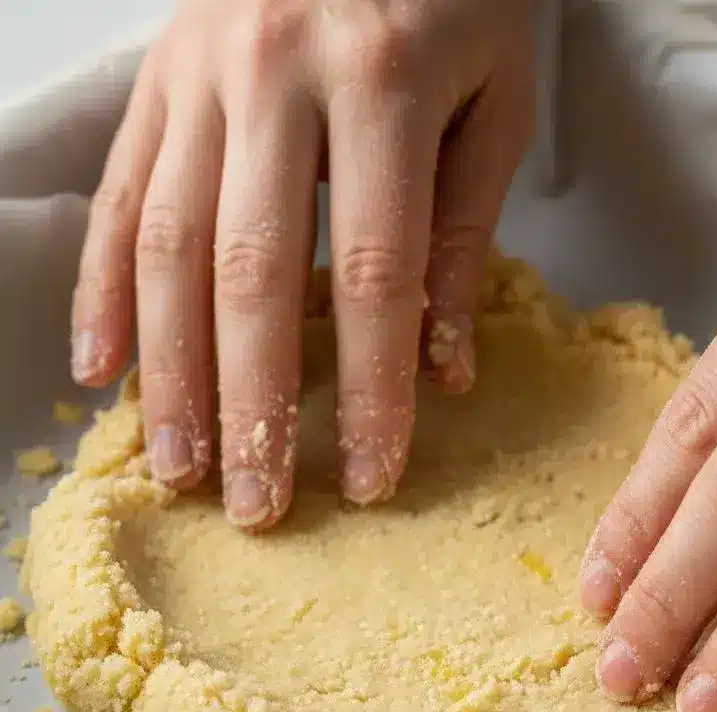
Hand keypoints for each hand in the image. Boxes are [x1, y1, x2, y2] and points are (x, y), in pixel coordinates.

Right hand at [71, 0, 535, 527]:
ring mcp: (198, 76)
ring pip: (167, 247)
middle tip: (257, 506)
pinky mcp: (156, 79)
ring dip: (169, 372)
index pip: (371, 275)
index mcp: (379, 85)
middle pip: (252, 275)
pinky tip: (99, 370)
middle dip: (254, 404)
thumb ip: (465, 238)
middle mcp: (272, 78)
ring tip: (182, 467)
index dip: (369, 389)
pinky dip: (101, 289)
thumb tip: (445, 371)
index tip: (368, 477)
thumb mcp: (494, 107)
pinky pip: (117, 196)